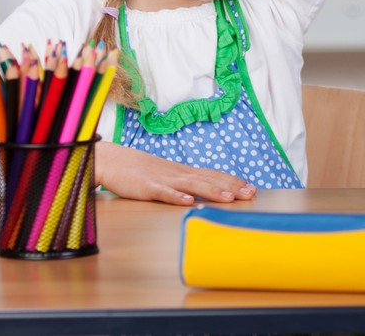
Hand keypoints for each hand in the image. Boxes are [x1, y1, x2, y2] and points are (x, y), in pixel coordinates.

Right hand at [95, 141, 257, 205]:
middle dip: (232, 187)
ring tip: (229, 199)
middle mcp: (179, 174)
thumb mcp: (167, 175)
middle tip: (251, 194)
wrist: (113, 161)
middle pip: (210, 180)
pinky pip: (164, 193)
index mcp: (184, 172)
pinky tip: (188, 202)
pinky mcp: (147, 188)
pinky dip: (177, 197)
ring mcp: (164, 180)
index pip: (214, 175)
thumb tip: (202, 193)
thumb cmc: (141, 171)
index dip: (233, 181)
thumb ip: (184, 182)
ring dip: (212, 192)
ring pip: (192, 185)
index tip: (252, 187)